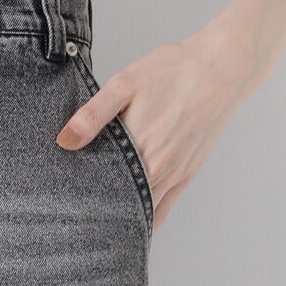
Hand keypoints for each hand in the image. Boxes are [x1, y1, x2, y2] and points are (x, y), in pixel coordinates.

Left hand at [55, 26, 261, 229]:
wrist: (221, 68)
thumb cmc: (173, 71)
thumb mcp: (125, 83)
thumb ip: (93, 115)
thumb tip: (64, 141)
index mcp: (138, 147)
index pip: (102, 185)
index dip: (82, 194)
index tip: (65, 196)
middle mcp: (159, 169)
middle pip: (121, 201)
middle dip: (99, 206)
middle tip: (76, 207)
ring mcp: (176, 174)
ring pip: (143, 209)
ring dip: (123, 213)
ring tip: (100, 212)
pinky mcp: (189, 173)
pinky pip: (164, 209)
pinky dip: (148, 217)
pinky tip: (133, 216)